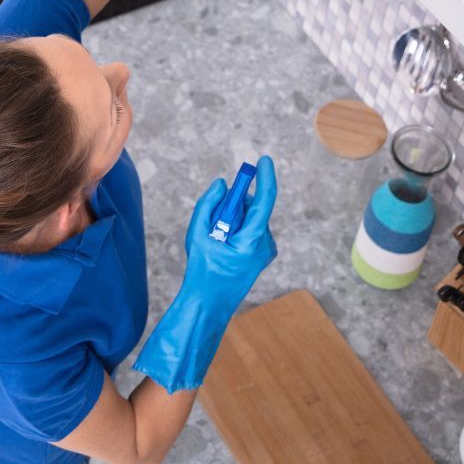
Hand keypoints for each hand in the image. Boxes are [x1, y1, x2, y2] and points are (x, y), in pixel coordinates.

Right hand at [132, 156, 278, 392]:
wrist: (210, 304)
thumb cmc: (203, 270)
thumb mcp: (197, 234)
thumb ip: (208, 204)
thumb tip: (222, 184)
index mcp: (253, 239)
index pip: (265, 200)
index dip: (265, 177)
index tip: (264, 160)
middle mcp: (265, 243)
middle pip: (253, 209)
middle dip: (234, 205)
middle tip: (213, 218)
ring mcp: (266, 250)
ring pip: (250, 219)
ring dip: (232, 219)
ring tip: (214, 238)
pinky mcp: (261, 254)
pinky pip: (250, 229)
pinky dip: (235, 228)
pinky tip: (221, 244)